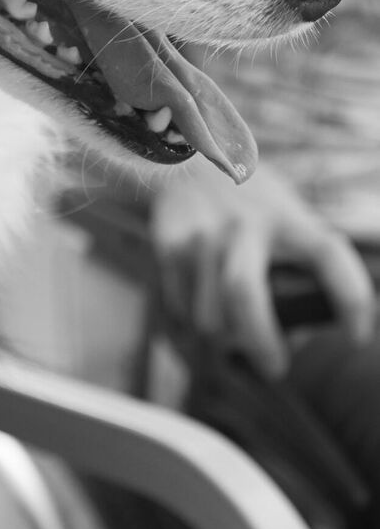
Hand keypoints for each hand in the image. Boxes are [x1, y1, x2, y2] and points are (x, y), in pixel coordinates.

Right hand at [150, 159, 375, 377]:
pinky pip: (182, 307)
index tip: (356, 337)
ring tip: (233, 334)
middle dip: (259, 342)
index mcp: (288, 218)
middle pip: (242, 295)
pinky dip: (195, 319)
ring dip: (224, 338)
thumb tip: (296, 333)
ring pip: (209, 315)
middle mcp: (244, 225)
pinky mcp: (171, 245)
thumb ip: (299, 264)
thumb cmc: (250, 201)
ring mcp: (203, 235)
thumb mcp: (285, 215)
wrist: (185, 160)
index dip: (351, 300)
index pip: (329, 256)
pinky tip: (203, 305)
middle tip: (276, 368)